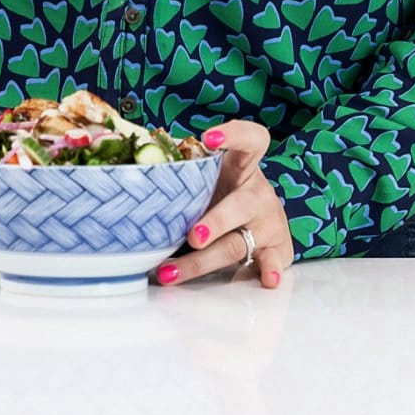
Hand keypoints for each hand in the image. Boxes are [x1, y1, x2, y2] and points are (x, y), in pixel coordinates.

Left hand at [157, 119, 293, 289]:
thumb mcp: (210, 178)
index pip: (251, 140)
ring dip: (202, 261)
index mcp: (243, 167)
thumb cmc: (226, 194)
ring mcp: (269, 223)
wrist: (265, 226)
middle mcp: (259, 193)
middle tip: (192, 236)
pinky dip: (270, 270)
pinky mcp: (276, 250)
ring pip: (237, 243)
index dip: (234, 134)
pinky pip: (272, 262)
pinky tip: (267, 280)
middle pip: (240, 204)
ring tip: (171, 272)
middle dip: (215, 222)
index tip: (208, 137)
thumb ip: (184, 169)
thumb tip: (138, 150)